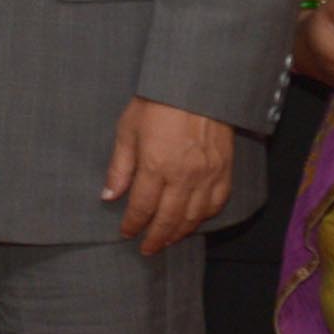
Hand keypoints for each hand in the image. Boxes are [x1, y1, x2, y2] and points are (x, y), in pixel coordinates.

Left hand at [101, 96, 237, 254]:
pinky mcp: (225, 169)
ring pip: (194, 216)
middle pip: (169, 219)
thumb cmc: (157, 103)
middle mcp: (183, 175)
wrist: (197, 84)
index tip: (126, 233)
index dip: (133, 224)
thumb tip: (109, 196)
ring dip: (180, 233)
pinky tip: (194, 220)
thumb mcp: (127, 130)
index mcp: (155, 166)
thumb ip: (119, 167)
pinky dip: (205, 216)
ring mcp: (208, 174)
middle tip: (147, 249)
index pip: (142, 207)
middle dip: (156, 237)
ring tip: (167, 240)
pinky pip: (217, 202)